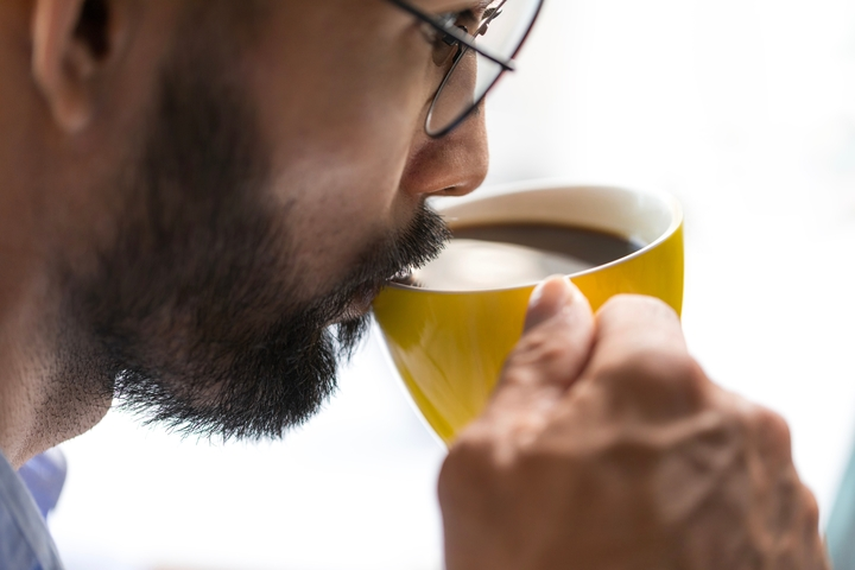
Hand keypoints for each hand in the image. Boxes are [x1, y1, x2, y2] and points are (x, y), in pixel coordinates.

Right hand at [439, 277, 827, 569]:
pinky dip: (700, 523)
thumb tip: (556, 307)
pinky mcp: (797, 551)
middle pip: (672, 382)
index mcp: (659, 383)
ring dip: (664, 473)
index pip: (632, 312)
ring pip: (705, 445)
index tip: (566, 395)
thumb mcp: (488, 464)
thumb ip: (531, 363)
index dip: (587, 351)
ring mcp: (778, 493)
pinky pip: (737, 504)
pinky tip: (655, 568)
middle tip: (573, 488)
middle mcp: (738, 424)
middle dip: (624, 415)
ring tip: (614, 543)